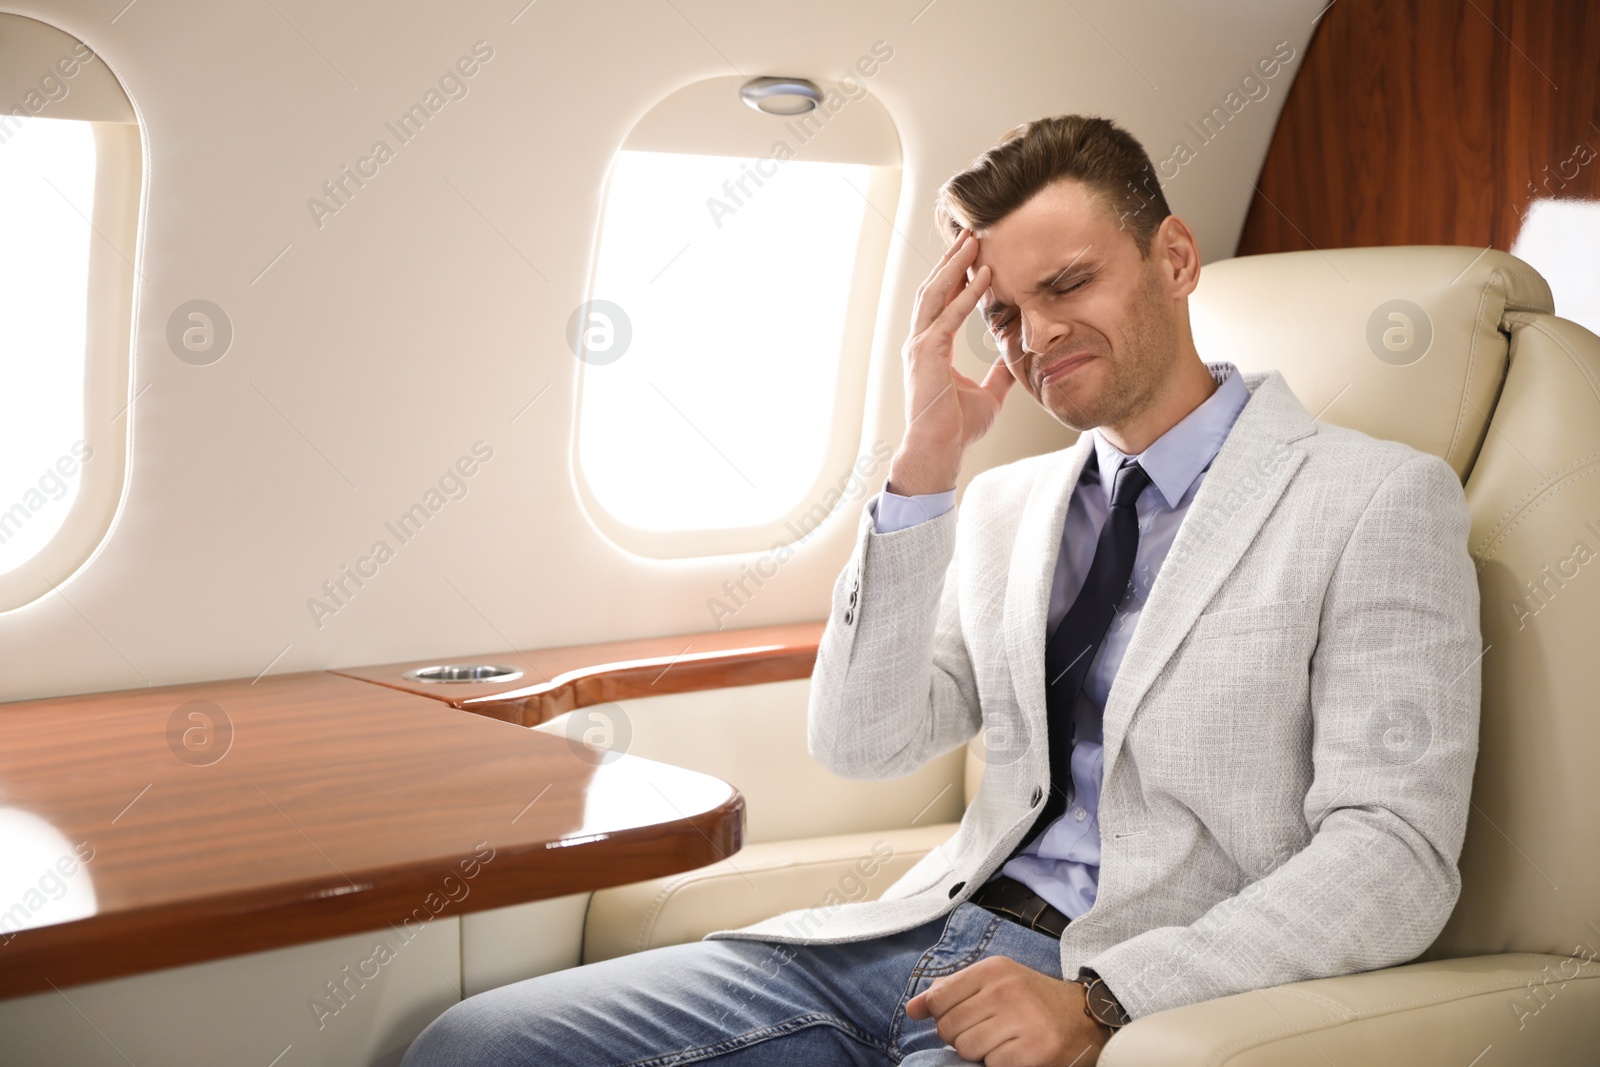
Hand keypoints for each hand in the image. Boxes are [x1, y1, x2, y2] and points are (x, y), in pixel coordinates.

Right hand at [887, 230, 1016, 495]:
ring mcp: (920, 347)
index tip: (972, 253)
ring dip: (955, 266)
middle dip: (952, 260)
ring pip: (935, 295)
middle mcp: (921, 342)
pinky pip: (948, 318)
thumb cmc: (957, 428)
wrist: (939, 451)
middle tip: (971, 233)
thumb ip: (998, 374)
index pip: (942, 302)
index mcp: (931, 348)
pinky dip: (965, 295)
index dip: (956, 276)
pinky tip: (982, 276)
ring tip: (973, 241)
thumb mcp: (989, 394)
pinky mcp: (926, 356)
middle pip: (935, 289)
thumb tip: (1015, 362)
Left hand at [904, 956, 1108, 1065]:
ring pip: (966, 1049)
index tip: (960, 1018)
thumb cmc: (1033, 1001)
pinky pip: (991, 1065)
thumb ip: (951, 991)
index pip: (939, 997)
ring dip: (981, 1052)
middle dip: (962, 1036)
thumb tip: (912, 1010)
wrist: (1087, 1017)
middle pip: (949, 1028)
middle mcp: (1005, 991)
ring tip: (1004, 1042)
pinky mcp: (1034, 1051)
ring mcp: (1021, 1021)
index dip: (941, 1015)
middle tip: (990, 1031)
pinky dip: (999, 1064)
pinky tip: (1016, 1053)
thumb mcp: (995, 983)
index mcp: (993, 970)